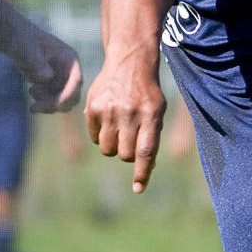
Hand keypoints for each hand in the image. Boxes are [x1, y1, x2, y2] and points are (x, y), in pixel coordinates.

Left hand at [13, 26, 83, 112]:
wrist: (17, 42)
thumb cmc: (23, 41)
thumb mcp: (28, 50)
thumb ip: (37, 63)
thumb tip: (48, 77)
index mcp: (70, 60)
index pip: (76, 81)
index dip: (68, 95)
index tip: (54, 104)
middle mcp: (70, 72)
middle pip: (72, 96)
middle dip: (55, 104)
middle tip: (35, 105)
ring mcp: (62, 80)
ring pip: (63, 103)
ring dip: (48, 104)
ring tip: (31, 89)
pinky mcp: (54, 87)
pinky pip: (54, 102)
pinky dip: (43, 103)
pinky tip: (31, 90)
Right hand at [86, 58, 166, 193]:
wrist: (129, 62)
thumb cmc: (147, 92)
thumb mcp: (158, 111)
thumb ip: (152, 137)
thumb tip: (147, 167)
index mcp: (151, 115)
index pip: (146, 151)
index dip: (142, 173)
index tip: (138, 189)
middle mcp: (130, 113)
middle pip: (125, 154)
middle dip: (129, 154)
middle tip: (131, 140)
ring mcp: (110, 110)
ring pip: (108, 149)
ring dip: (114, 147)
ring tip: (120, 130)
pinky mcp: (93, 107)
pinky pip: (95, 138)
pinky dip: (101, 136)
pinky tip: (108, 120)